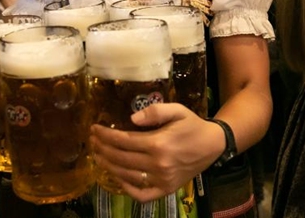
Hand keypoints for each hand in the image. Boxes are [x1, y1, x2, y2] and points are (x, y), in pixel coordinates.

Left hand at [89, 103, 223, 201]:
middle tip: (92, 141)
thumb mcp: (177, 110)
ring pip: (126, 176)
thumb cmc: (192, 125)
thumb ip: (154, 111)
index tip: (94, 129)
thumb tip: (131, 119)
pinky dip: (127, 189)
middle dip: (102, 149)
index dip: (105, 135)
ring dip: (109, 166)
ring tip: (98, 156)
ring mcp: (162, 180)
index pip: (123, 141)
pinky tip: (118, 178)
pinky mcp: (166, 190)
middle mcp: (158, 164)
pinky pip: (141, 194)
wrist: (213, 145)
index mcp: (158, 143)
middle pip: (120, 158)